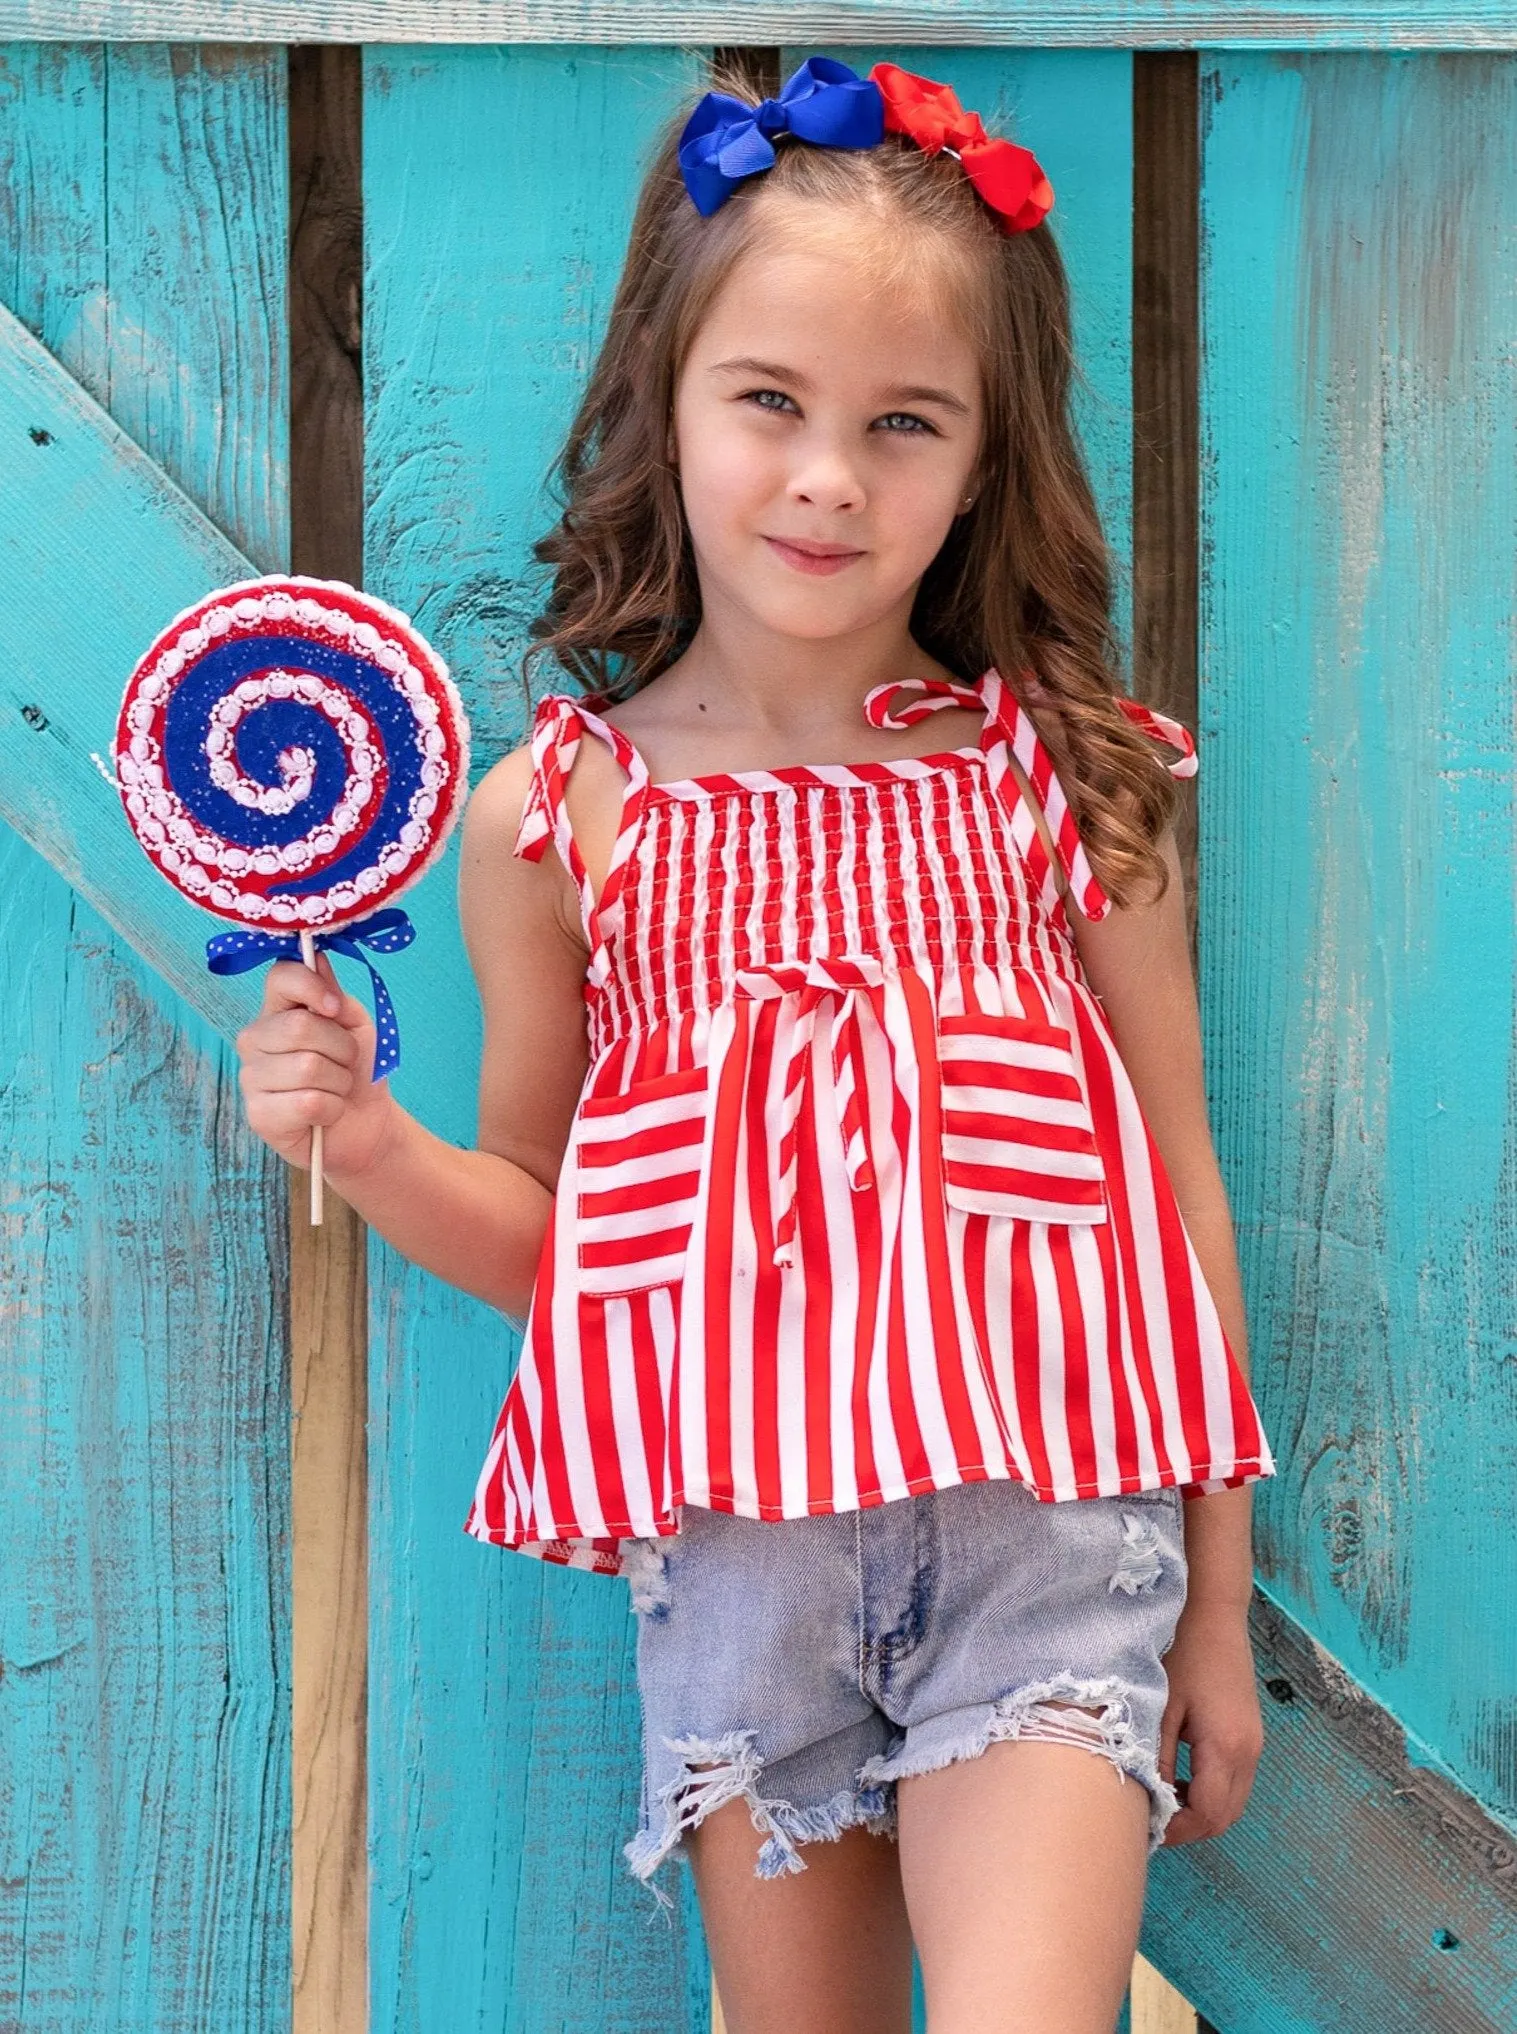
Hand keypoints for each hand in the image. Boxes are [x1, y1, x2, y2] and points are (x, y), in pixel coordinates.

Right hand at [235, 954, 396, 1178]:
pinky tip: (326, 1113)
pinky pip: (309, 1102)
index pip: (279, 977)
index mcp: (277, 1011)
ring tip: (336, 1088)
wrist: (366, 1124)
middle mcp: (255, 1040)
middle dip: (340, 1046)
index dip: (311, 986)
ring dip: (339, 1081)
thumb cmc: (357, 1071)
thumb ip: (336, 996)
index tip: (336, 1008)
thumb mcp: (356, 1026)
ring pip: (307, 1067)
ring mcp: (251, 1078)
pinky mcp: (259, 1116)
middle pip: (298, 1026)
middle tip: (346, 1062)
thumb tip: (318, 960)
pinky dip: (332, 1108)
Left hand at [1156, 1595, 1263, 1843]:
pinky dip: (1209, 1790)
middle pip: (1225, 1817)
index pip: (1207, 1816)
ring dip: (1199, 1809)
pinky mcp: (1250, 1733)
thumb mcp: (1160, 1706)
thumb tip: (1147, 1801)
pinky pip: (1234, 1781)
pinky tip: (1178, 1774)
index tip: (1144, 1825)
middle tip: (1150, 1818)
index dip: (1176, 1830)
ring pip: (1232, 1802)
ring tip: (1160, 1797)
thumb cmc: (1182, 1650)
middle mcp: (1249, 1753)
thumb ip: (1156, 1758)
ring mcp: (1254, 1744)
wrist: (1213, 1610)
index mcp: (1227, 1748)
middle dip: (1188, 1827)